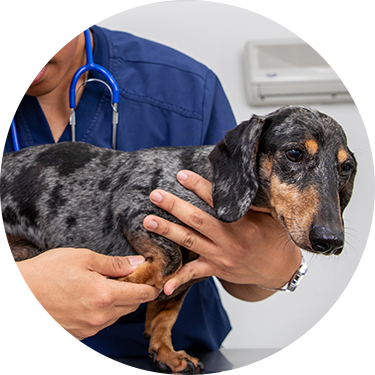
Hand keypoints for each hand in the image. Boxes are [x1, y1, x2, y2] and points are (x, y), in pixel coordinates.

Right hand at [16, 248, 160, 339]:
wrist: (19, 295)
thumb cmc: (47, 273)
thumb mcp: (84, 258)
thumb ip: (115, 263)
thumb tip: (137, 264)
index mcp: (104, 295)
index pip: (140, 295)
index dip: (151, 288)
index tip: (156, 283)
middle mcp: (99, 316)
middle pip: (131, 306)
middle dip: (137, 293)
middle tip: (134, 279)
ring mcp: (89, 327)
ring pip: (118, 315)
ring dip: (121, 302)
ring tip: (113, 286)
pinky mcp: (79, 334)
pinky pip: (102, 323)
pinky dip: (107, 311)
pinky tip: (97, 298)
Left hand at [143, 171, 300, 300]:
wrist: (279, 268)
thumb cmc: (273, 237)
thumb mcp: (268, 216)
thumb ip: (251, 202)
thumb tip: (236, 181)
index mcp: (244, 223)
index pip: (217, 201)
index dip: (198, 186)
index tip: (181, 175)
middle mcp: (230, 240)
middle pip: (198, 220)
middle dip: (175, 207)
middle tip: (156, 195)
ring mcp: (221, 256)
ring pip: (190, 242)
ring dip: (168, 231)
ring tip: (148, 221)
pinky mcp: (216, 269)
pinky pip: (195, 274)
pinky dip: (178, 279)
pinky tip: (164, 286)